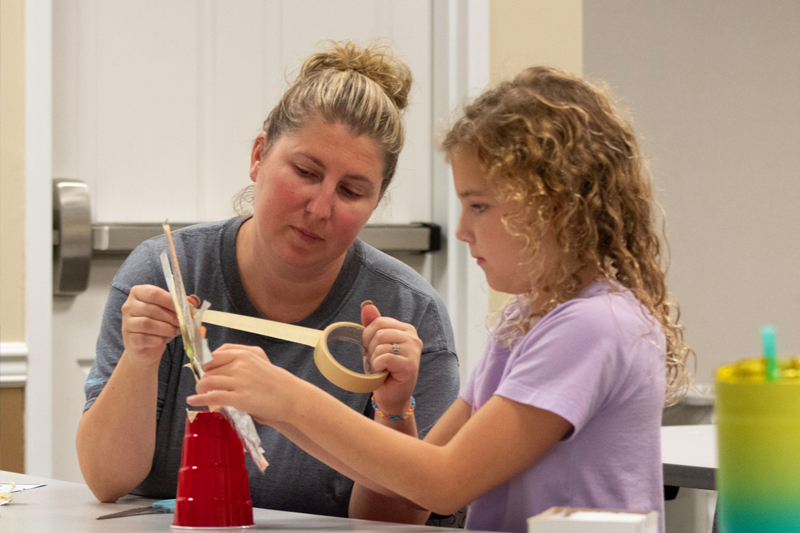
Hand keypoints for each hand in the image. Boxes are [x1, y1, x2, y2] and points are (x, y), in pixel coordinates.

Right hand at [121, 285, 180, 366]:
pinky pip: (144, 338)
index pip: (153, 293)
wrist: (146, 347)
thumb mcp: (170, 311)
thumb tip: (192, 301)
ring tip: (174, 331)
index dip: (170, 300)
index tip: (183, 308)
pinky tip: (163, 340)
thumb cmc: (159, 324)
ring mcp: (126, 323)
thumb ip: (181, 304)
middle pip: (151, 309)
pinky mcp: (129, 339)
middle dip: (170, 316)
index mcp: (138, 293)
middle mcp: (129, 306)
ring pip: (147, 323)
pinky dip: (157, 340)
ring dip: (165, 328)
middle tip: (181, 322)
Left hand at [187, 344, 298, 424]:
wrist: (290, 397)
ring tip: (199, 393)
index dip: (206, 364)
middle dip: (203, 377)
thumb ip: (240, 355)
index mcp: (244, 353)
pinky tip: (192, 401)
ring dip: (200, 388)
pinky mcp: (240, 398)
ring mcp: (240, 381)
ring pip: (208, 381)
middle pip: (209, 369)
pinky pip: (213, 397)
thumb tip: (217, 357)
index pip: (215, 355)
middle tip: (203, 385)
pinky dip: (199, 399)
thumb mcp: (259, 358)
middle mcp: (240, 364)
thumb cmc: (275, 380)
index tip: (204, 371)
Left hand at [360, 301, 420, 417]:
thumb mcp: (376, 344)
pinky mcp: (410, 365)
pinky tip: (384, 373)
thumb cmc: (384, 369)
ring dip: (374, 360)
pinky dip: (378, 367)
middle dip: (371, 349)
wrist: (392, 396)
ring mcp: (414, 350)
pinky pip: (385, 358)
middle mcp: (413, 337)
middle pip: (379, 332)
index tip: (371, 349)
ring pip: (381, 345)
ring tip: (381, 368)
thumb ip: (373, 324)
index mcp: (406, 329)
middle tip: (378, 361)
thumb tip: (367, 305)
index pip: (379, 322)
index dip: (368, 336)